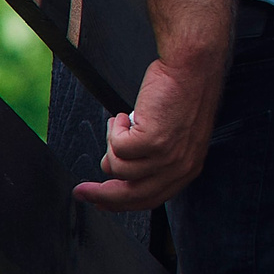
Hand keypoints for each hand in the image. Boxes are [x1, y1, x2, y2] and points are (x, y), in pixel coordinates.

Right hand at [74, 55, 223, 210]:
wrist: (191, 68)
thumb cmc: (182, 94)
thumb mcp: (176, 137)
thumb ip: (155, 160)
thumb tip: (118, 175)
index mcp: (187, 169)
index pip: (149, 200)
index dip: (120, 204)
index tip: (100, 202)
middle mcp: (180, 166)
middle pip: (131, 196)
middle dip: (101, 195)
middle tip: (82, 191)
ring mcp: (166, 155)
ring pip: (117, 168)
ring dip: (111, 145)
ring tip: (121, 125)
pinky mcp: (152, 140)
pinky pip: (116, 147)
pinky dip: (114, 129)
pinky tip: (124, 116)